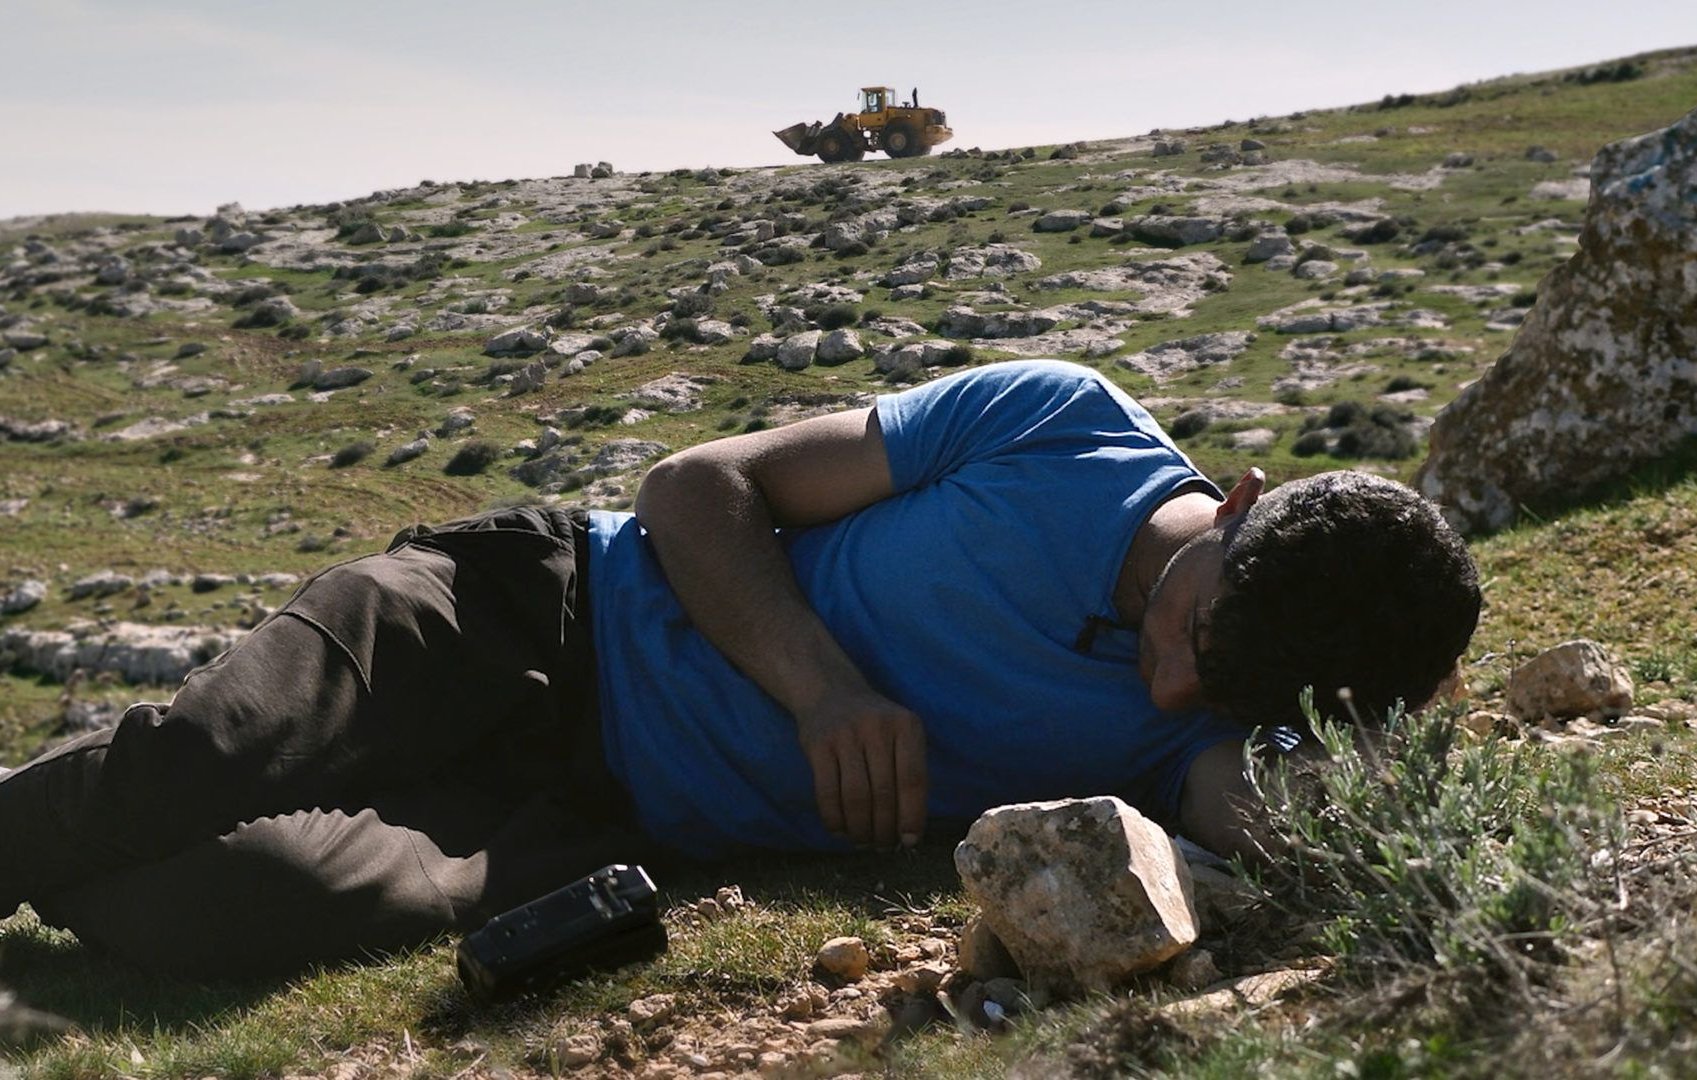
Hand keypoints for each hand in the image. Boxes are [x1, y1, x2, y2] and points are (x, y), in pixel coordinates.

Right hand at [795, 688, 927, 849]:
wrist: (829, 692)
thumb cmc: (874, 725)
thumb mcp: (901, 735)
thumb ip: (909, 773)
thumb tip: (910, 831)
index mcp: (906, 726)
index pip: (914, 779)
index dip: (912, 815)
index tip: (909, 841)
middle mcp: (877, 728)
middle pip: (884, 793)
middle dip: (884, 829)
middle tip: (883, 846)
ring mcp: (845, 735)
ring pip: (856, 797)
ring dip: (860, 829)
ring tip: (863, 842)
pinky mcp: (818, 744)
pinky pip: (827, 792)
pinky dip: (834, 819)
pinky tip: (840, 830)